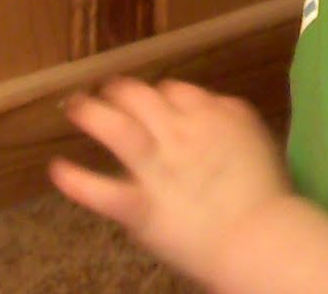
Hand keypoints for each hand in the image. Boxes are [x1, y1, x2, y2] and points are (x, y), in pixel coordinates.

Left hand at [49, 77, 291, 285]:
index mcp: (210, 115)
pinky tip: (57, 169)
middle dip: (121, 92)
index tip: (155, 102)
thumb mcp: (257, 140)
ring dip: (92, 114)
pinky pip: (101, 191)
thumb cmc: (270, 196)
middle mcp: (178, 132)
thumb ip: (229, 121)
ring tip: (75, 107)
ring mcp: (156, 167)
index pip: (175, 91)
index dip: (161, 96)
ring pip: (116, 128)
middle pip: (140, 97)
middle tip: (109, 91)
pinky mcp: (141, 206)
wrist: (263, 237)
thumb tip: (215, 113)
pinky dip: (76, 181)